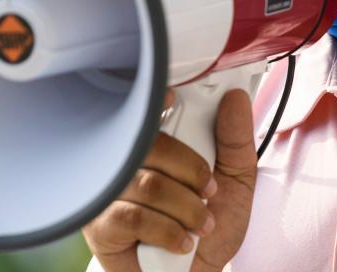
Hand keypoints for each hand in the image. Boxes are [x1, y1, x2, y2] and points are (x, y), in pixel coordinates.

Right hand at [83, 88, 256, 271]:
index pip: (148, 108)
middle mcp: (128, 160)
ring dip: (187, 209)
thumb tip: (236, 99)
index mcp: (157, 143)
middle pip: (152, 144)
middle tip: (209, 193)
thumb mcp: (236, 181)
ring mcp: (110, 190)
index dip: (157, 98)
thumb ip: (236, 140)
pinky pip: (134, 216)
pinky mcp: (99, 224)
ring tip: (200, 224)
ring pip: (149, 184)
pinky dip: (167, 230)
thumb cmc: (209, 228)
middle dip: (191, 172)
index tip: (174, 95)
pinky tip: (180, 241)